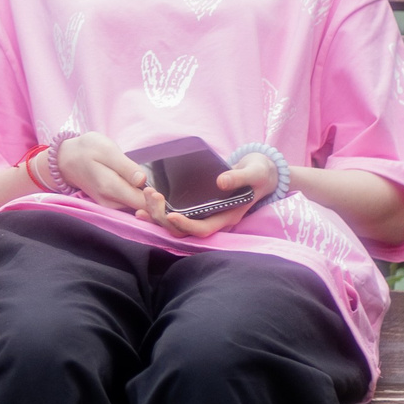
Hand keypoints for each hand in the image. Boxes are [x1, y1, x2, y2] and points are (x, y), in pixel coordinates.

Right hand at [48, 132, 157, 215]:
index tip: (156, 190)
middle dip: (153, 204)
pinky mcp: (110, 204)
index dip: (154, 199)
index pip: (141, 204)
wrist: (65, 159)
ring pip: (136, 208)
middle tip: (158, 192)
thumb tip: (142, 180)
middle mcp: (110, 202)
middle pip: (140, 209)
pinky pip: (129, 206)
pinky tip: (143, 193)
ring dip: (147, 202)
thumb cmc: (86, 150)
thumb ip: (126, 167)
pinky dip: (139, 201)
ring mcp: (109, 205)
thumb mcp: (106, 150)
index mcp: (110, 188)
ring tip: (151, 192)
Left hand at [151, 154, 275, 237]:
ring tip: (144, 198)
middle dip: (164, 218)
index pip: (204, 229)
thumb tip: (220, 182)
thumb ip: (239, 177)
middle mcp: (213, 219)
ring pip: (176, 224)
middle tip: (151, 197)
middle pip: (184, 230)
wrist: (260, 173)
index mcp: (227, 216)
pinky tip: (146, 200)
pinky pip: (175, 213)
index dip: (187, 225)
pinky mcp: (196, 206)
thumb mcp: (254, 173)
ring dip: (157, 214)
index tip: (171, 215)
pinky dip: (160, 208)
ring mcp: (204, 214)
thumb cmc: (259, 174)